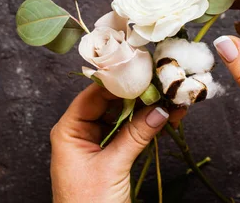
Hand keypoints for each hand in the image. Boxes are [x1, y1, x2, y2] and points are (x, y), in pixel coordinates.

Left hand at [50, 84, 175, 202]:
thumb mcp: (112, 167)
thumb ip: (135, 135)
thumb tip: (159, 109)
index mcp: (68, 130)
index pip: (94, 95)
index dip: (118, 82)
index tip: (143, 71)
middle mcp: (80, 132)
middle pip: (111, 103)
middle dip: (138, 95)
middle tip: (162, 84)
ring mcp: (96, 143)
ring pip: (123, 117)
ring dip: (147, 110)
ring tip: (171, 100)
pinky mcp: (110, 155)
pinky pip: (130, 133)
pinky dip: (147, 126)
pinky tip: (167, 118)